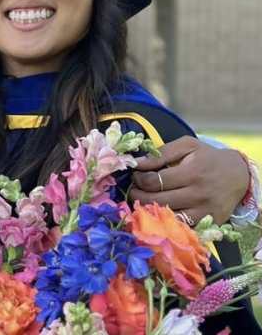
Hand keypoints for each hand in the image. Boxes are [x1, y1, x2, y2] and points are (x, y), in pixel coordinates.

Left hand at [130, 136, 249, 224]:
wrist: (238, 174)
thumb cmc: (207, 157)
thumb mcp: (187, 146)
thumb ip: (161, 153)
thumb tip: (137, 162)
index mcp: (192, 172)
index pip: (155, 181)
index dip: (139, 179)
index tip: (136, 175)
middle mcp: (199, 194)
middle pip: (158, 201)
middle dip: (138, 196)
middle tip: (134, 190)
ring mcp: (204, 212)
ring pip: (168, 218)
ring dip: (149, 211)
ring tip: (143, 201)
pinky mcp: (209, 224)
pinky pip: (182, 228)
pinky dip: (167, 222)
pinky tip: (159, 213)